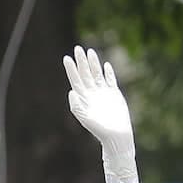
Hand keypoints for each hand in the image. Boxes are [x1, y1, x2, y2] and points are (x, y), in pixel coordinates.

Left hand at [63, 45, 135, 181]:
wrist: (115, 134)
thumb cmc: (99, 129)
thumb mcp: (85, 118)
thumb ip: (77, 106)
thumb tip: (71, 92)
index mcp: (83, 98)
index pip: (75, 80)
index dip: (71, 69)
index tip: (67, 58)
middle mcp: (92, 93)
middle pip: (85, 73)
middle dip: (81, 61)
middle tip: (77, 48)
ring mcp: (103, 93)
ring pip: (97, 74)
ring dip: (93, 63)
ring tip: (90, 51)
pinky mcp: (114, 94)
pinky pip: (110, 80)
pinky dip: (108, 72)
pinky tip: (106, 65)